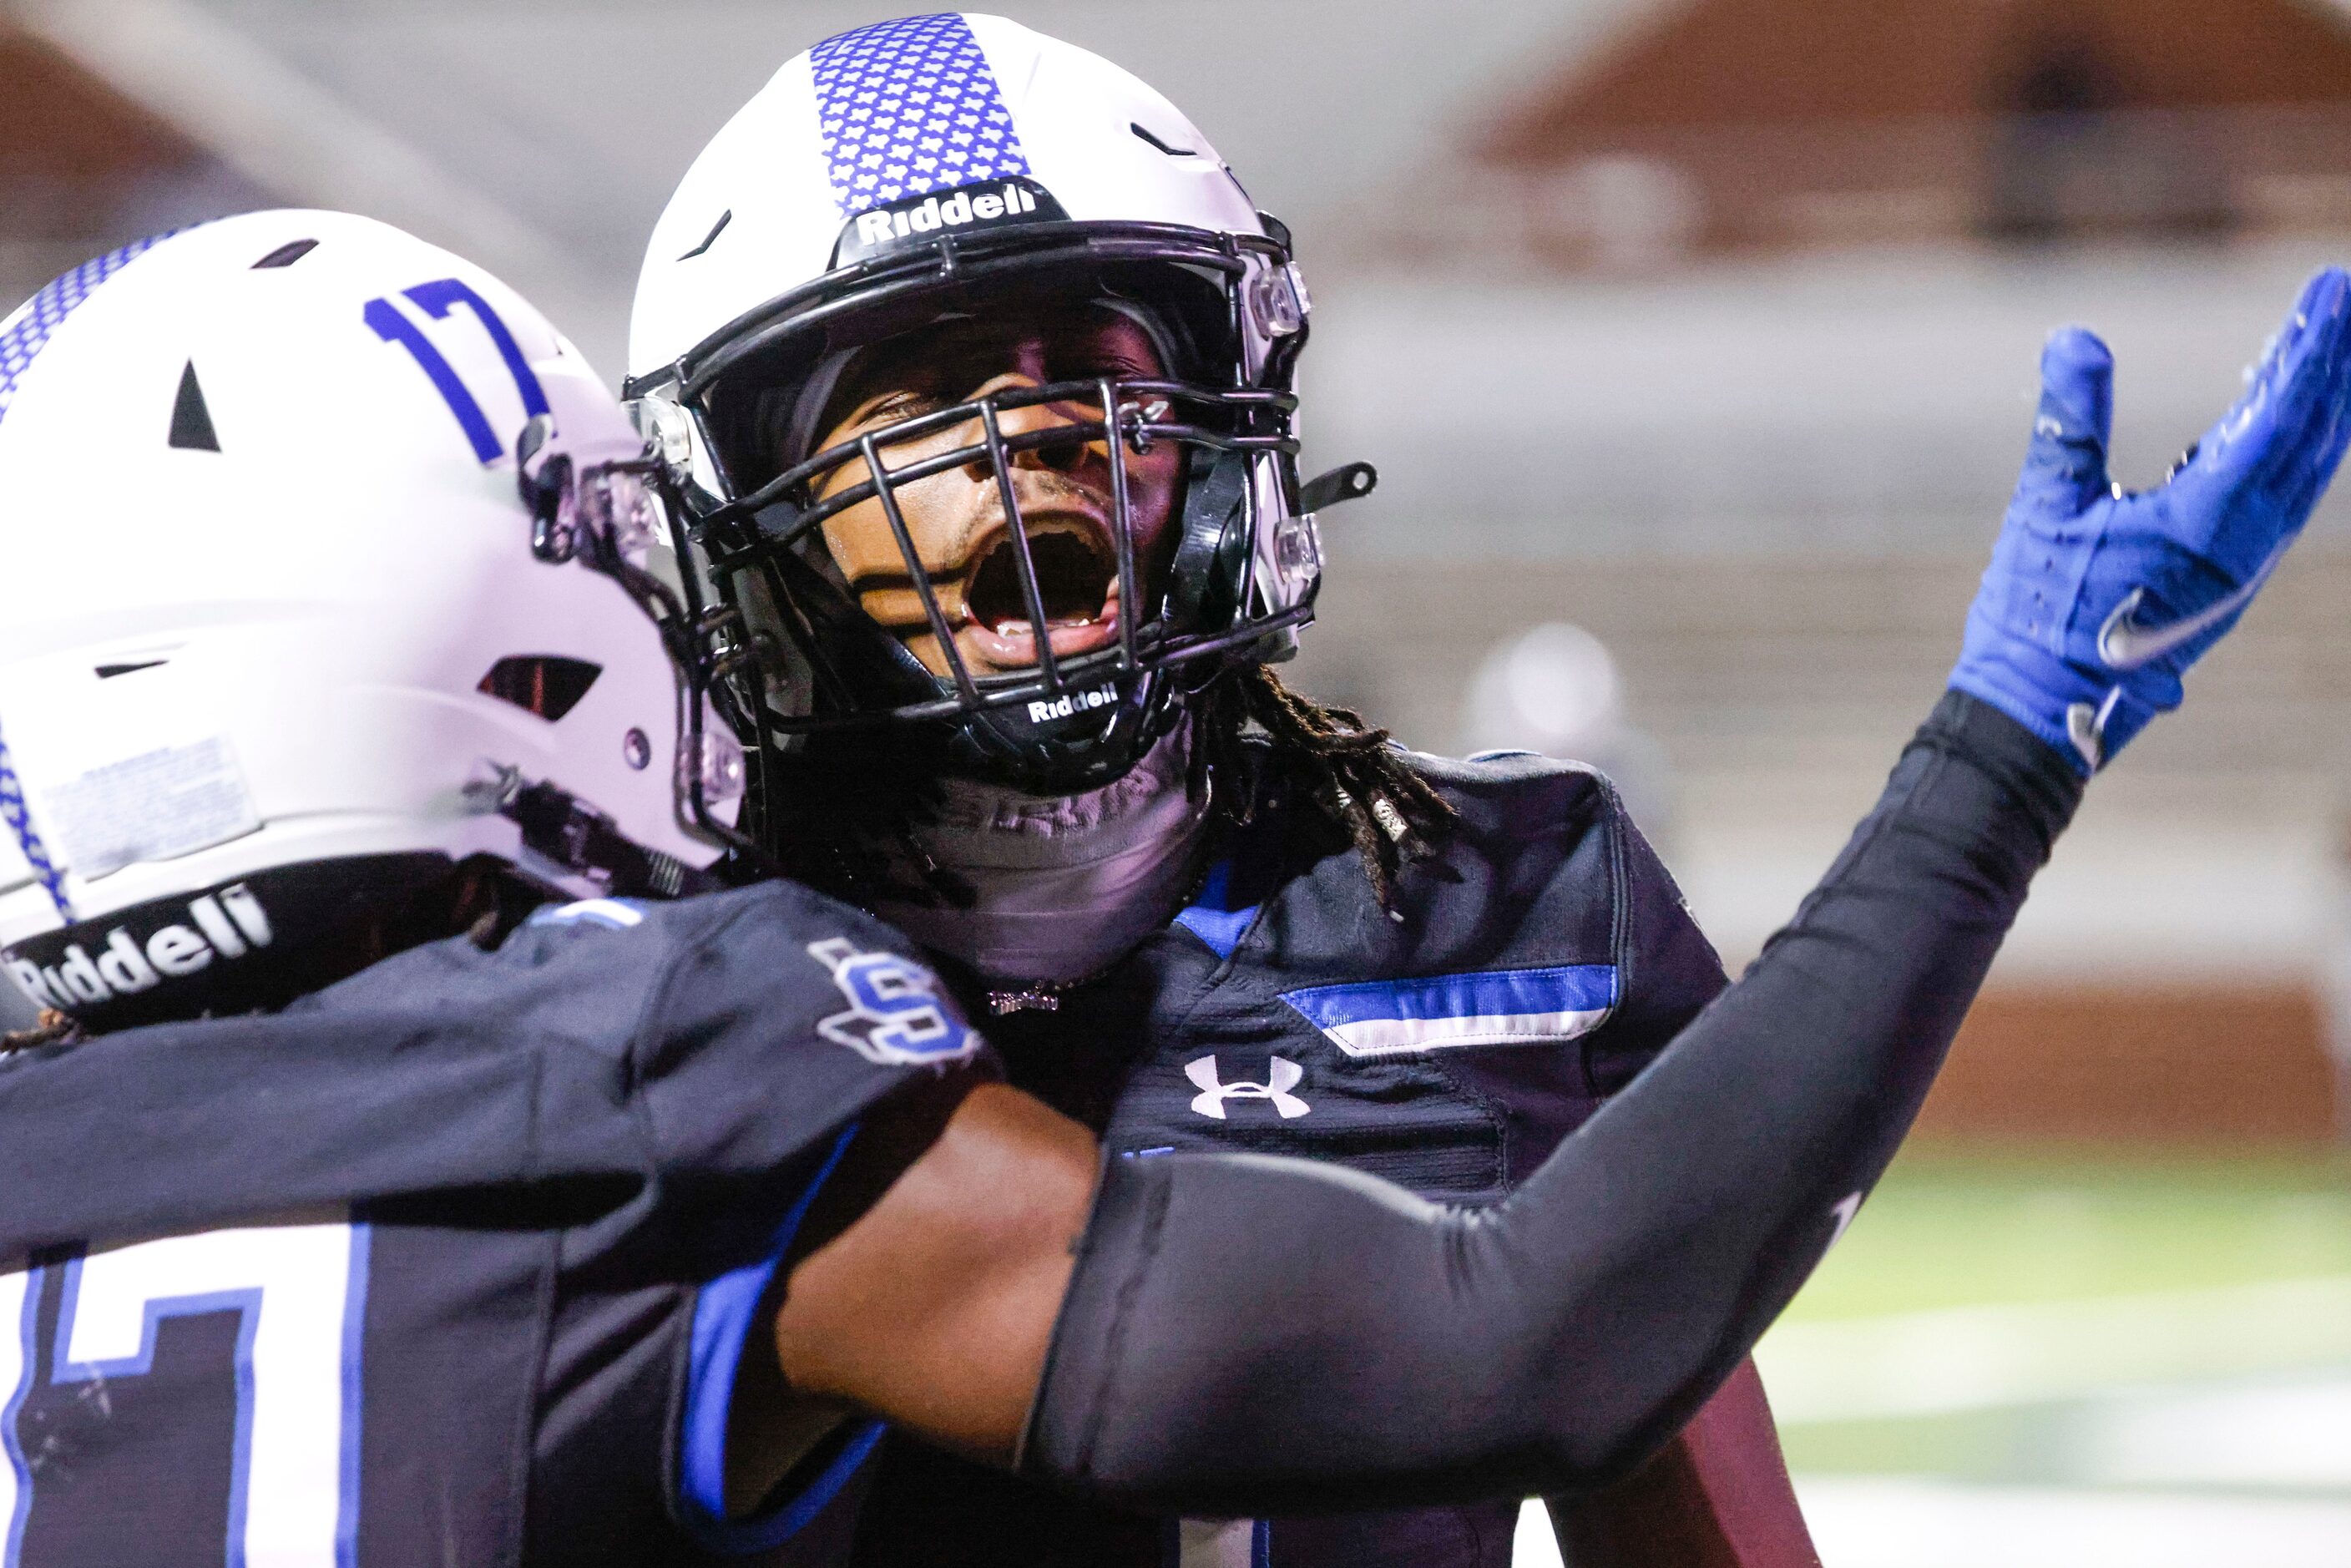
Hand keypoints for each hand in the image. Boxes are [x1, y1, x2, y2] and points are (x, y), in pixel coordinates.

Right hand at [1950, 267, 2350, 773]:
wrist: (2043, 712)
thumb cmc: (2038, 617)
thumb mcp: (2045, 507)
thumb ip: (2070, 419)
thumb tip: (2075, 337)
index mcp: (2207, 523)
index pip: (2278, 416)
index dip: (2309, 348)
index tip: (2328, 290)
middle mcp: (2246, 547)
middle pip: (2310, 438)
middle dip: (2329, 364)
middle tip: (2336, 299)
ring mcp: (2243, 568)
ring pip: (2304, 472)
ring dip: (2320, 405)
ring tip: (2325, 348)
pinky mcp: (2228, 582)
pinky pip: (2281, 501)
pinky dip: (2292, 450)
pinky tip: (2280, 426)